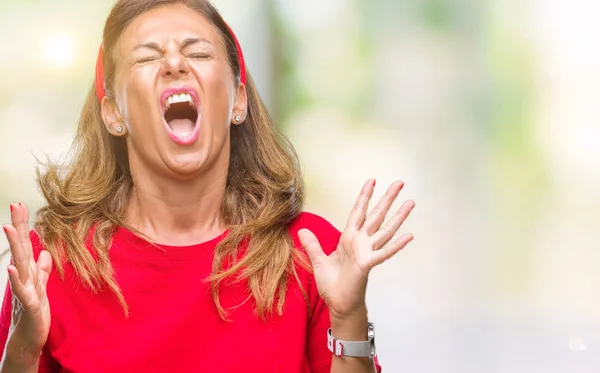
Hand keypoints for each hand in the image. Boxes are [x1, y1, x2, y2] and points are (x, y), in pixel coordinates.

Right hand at [2, 203, 51, 356]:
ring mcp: (24, 289)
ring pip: (19, 263)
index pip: (25, 244)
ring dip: (14, 245)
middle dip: (18, 226)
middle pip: (20, 247)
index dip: (23, 225)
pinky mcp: (29, 304)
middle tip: (14, 205)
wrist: (28, 338)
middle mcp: (24, 277)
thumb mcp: (42, 287)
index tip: (20, 204)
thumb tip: (45, 252)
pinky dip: (16, 278)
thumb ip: (43, 270)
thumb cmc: (35, 313)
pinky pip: (22, 290)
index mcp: (29, 271)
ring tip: (8, 226)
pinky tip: (12, 266)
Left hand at [299, 180, 413, 319]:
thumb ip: (312, 245)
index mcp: (348, 238)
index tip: (372, 181)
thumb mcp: (318, 261)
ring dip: (398, 217)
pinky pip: (384, 253)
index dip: (365, 196)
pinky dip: (397, 245)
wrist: (338, 304)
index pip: (358, 212)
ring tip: (411, 202)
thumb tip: (301, 230)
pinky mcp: (368, 265)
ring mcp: (366, 252)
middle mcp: (360, 242)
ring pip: (385, 230)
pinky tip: (409, 236)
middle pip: (376, 215)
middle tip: (400, 182)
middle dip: (387, 198)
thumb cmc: (332, 284)